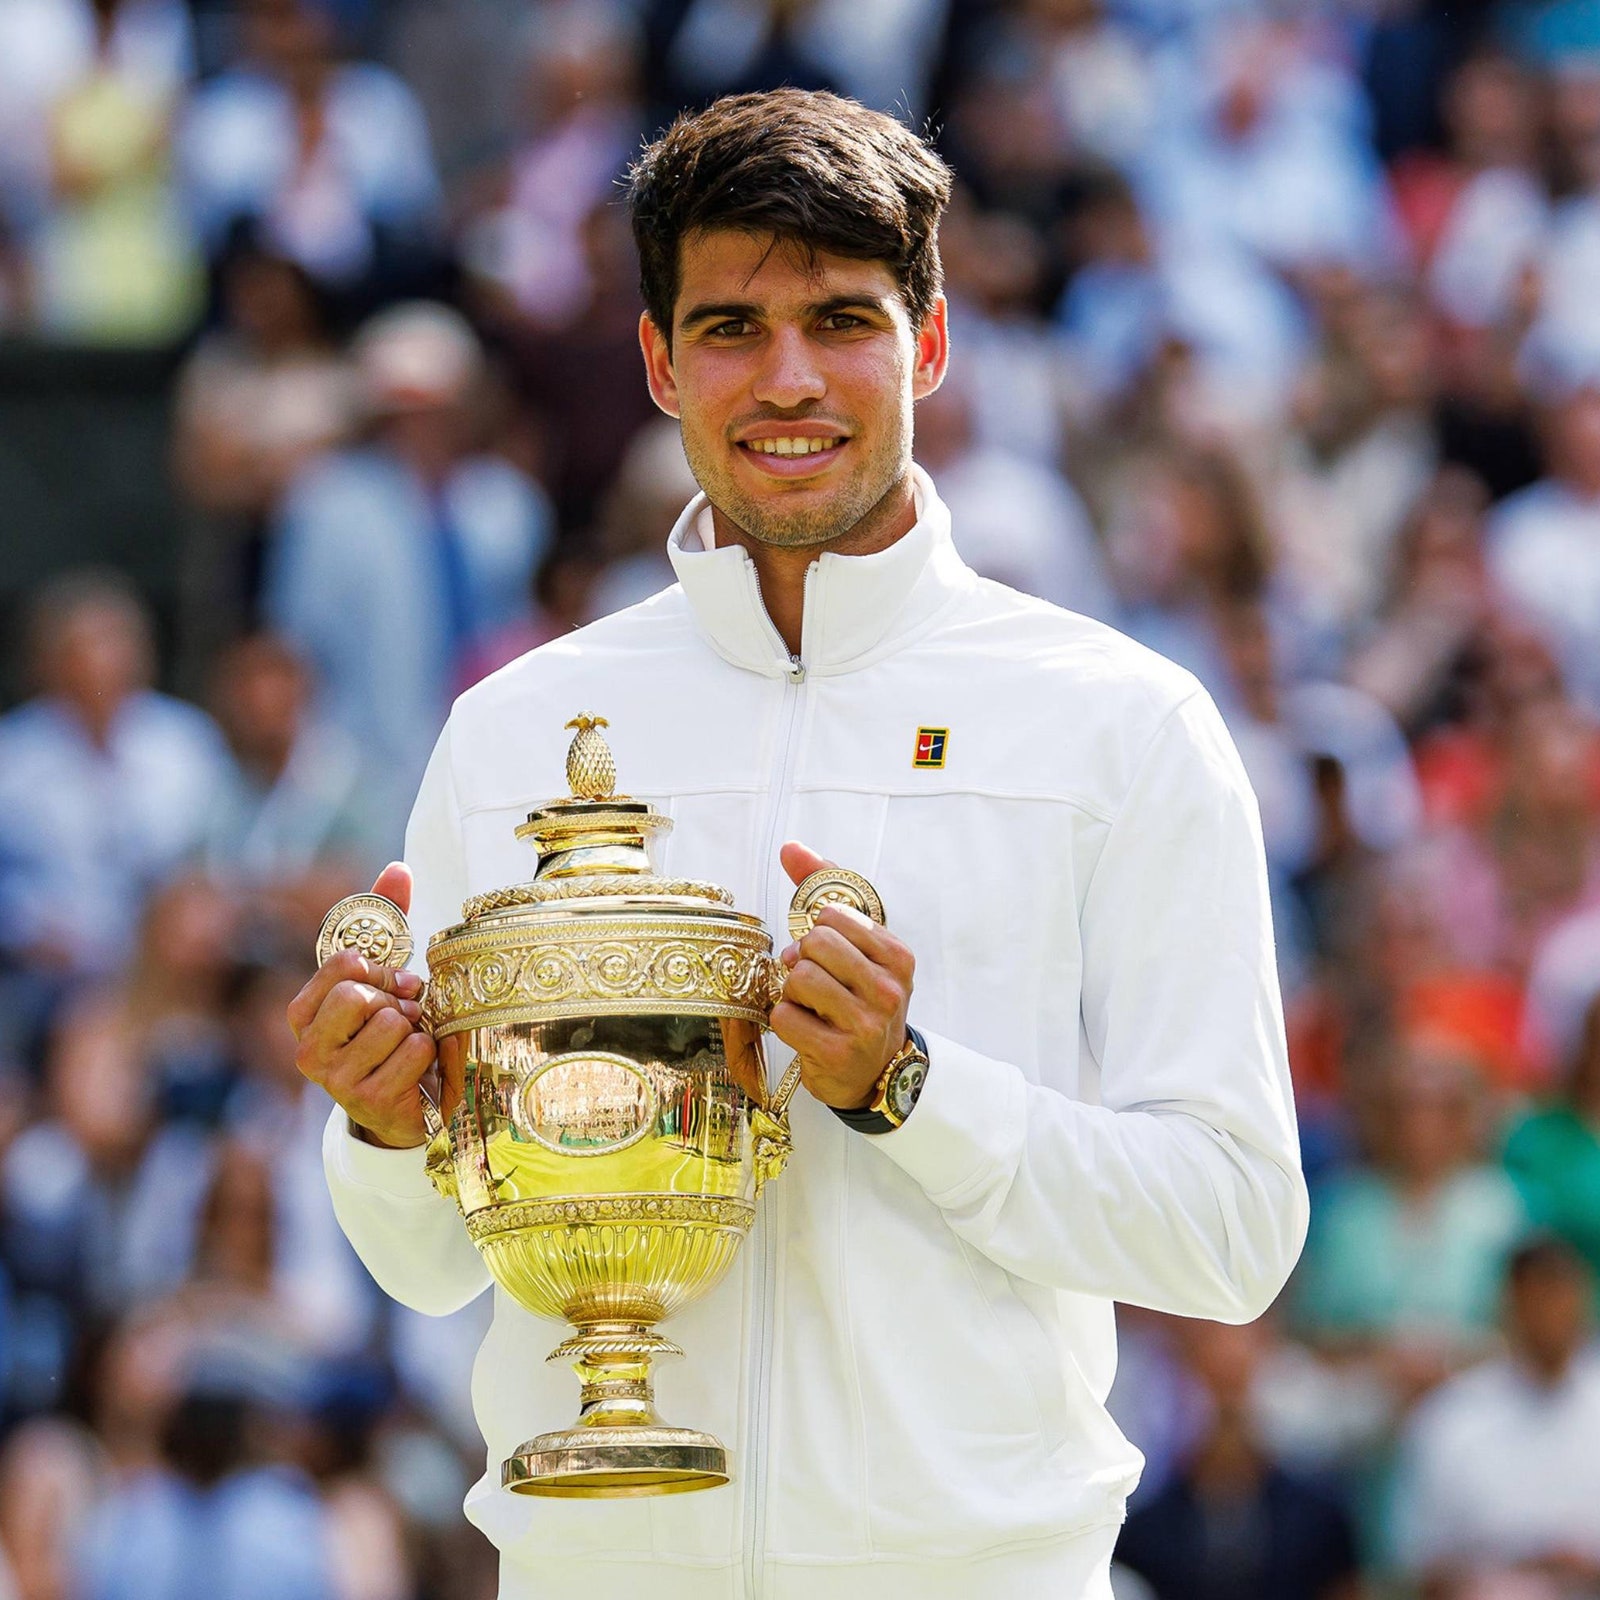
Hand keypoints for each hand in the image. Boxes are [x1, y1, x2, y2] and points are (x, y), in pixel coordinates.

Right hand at [287, 862, 439, 1149]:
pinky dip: (428, 1052)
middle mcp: (307, 1048)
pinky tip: (418, 1068)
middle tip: (406, 1014)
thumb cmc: (392, 1031)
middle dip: (397, 999)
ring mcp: (334, 1079)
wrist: (409, 1103)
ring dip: (415, 1027)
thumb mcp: (385, 973)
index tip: (394, 982)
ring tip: (410, 1042)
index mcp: (303, 1012)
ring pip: (391, 1022)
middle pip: (360, 994)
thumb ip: (385, 920)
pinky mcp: (366, 1101)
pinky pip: (413, 1051)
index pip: (344, 964)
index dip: (380, 968)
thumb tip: (399, 868)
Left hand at [771, 841, 913, 1109]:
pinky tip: (805, 1030)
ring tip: (811, 1006)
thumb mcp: (858, 946)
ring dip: (792, 992)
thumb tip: (790, 847)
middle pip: (814, 944)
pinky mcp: (836, 1053)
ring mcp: (866, 1024)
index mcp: (898, 956)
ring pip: (797, 978)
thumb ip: (825, 890)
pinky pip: (783, 1016)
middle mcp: (889, 990)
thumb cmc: (861, 998)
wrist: (877, 1072)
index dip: (817, 931)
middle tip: (814, 981)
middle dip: (803, 960)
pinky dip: (783, 1020)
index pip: (833, 914)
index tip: (828, 953)